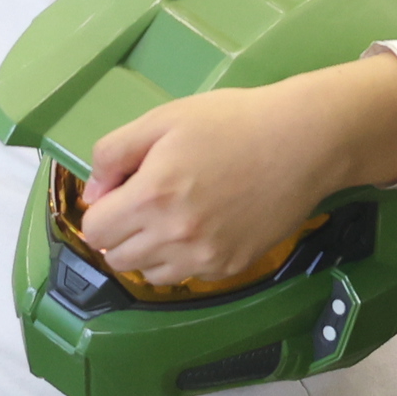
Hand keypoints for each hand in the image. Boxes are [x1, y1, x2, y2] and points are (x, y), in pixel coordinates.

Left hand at [76, 72, 396, 291]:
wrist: (302, 142)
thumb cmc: (232, 122)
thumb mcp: (164, 119)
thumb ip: (114, 154)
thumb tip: (94, 193)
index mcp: (151, 196)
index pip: (95, 229)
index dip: (101, 208)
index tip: (119, 192)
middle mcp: (174, 236)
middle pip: (116, 257)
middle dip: (120, 232)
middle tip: (143, 203)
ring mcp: (205, 258)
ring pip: (149, 274)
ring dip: (148, 252)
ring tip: (171, 218)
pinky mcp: (230, 268)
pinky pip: (188, 276)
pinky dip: (183, 259)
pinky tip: (203, 227)